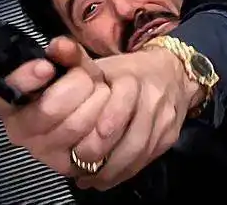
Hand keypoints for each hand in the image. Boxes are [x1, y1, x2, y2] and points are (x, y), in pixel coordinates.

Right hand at [0, 36, 108, 175]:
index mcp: (10, 101)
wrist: (98, 112)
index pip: (8, 90)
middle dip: (78, 86)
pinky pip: (91, 147)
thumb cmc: (76, 85)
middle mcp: (19, 130)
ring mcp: (41, 152)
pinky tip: (108, 116)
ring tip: (101, 94)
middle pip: (49, 108)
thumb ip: (67, 53)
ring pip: (74, 126)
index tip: (46, 67)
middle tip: (89, 79)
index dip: (26, 78)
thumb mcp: (73, 65)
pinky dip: (108, 125)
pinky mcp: (66, 167)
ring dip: (97, 103)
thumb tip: (59, 45)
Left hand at [71, 44, 204, 190]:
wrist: (172, 72)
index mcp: (133, 77)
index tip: (82, 141)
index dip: (105, 122)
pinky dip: (123, 172)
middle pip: (133, 135)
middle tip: (78, 164)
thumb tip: (54, 48)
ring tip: (87, 177)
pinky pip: (147, 160)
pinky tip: (103, 179)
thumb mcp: (100, 62)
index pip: (122, 100)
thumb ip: (75, 58)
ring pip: (140, 152)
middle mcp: (153, 99)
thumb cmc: (126, 71)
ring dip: (112, 170)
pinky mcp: (169, 137)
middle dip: (104, 154)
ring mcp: (164, 120)